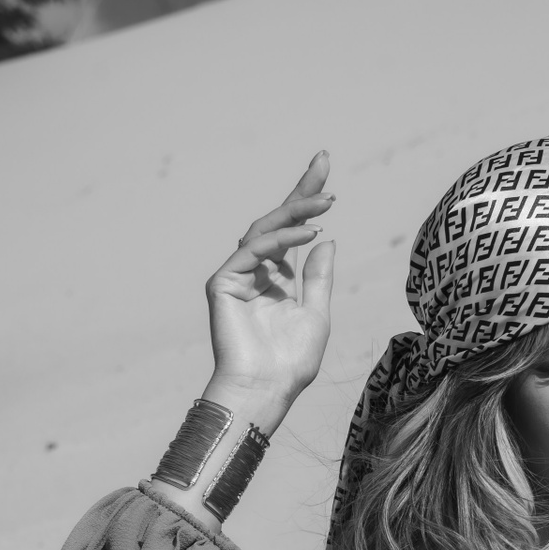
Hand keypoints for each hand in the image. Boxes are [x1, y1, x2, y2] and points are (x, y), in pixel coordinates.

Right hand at [204, 151, 337, 417]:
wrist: (265, 389)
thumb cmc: (290, 362)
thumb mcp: (317, 313)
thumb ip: (318, 277)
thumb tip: (326, 239)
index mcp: (276, 279)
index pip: (293, 231)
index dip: (307, 201)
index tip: (325, 171)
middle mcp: (254, 272)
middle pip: (277, 221)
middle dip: (301, 191)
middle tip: (323, 161)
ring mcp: (236, 276)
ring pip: (265, 231)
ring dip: (296, 212)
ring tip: (326, 201)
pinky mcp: (222, 283)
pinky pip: (254, 251)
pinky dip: (282, 240)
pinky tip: (309, 233)